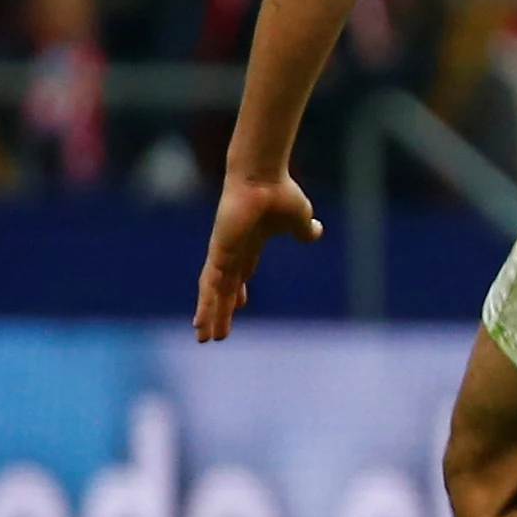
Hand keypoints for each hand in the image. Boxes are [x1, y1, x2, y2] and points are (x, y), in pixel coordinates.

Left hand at [195, 172, 321, 341]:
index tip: (239, 304)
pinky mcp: (218, 254)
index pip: (242, 272)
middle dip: (221, 310)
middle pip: (225, 288)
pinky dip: (206, 305)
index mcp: (251, 243)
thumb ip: (304, 230)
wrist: (262, 178)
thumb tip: (316, 232)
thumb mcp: (299, 218)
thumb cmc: (280, 193)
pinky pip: (210, 286)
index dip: (239, 290)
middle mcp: (232, 251)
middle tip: (215, 333)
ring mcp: (222, 253)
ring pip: (214, 292)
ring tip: (204, 338)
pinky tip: (200, 321)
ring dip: (210, 315)